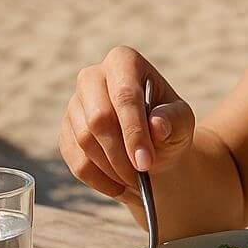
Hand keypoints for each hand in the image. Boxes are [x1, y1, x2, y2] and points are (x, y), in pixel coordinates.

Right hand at [58, 46, 196, 198]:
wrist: (154, 147)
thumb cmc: (169, 127)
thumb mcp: (182, 121)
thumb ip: (173, 119)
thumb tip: (157, 125)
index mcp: (124, 62)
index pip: (124, 95)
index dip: (134, 131)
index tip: (146, 162)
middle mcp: (92, 77)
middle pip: (98, 118)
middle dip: (121, 153)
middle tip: (141, 175)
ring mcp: (74, 104)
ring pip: (84, 140)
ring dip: (111, 167)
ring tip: (135, 180)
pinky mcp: (65, 131)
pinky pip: (75, 160)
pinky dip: (99, 180)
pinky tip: (119, 186)